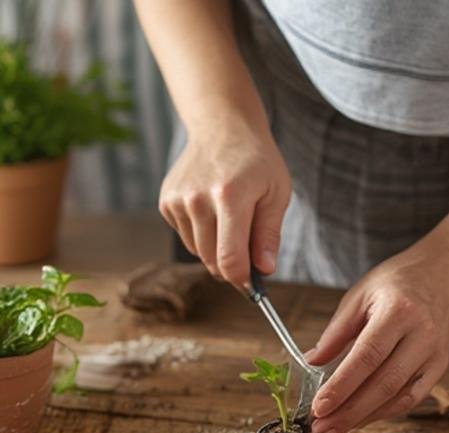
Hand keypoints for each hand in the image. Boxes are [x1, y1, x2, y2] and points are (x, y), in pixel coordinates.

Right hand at [159, 120, 290, 286]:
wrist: (222, 127)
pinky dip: (202, 235)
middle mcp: (197, 199)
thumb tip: (265, 270)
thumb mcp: (276, 194)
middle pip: (213, 262)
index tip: (254, 284)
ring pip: (199, 254)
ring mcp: (177, 200)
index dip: (243, 281)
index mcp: (229, 197)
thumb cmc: (256, 162)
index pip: (230, 261)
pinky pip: (187, 239)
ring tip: (230, 219)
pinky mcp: (166, 202)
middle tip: (249, 249)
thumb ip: (269, 235)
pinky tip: (212, 211)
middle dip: (233, 266)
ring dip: (217, 249)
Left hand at [307, 241, 448, 432]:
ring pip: (397, 398)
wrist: (443, 276)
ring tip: (335, 430)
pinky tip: (361, 420)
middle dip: (349, 412)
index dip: (342, 386)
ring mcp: (434, 355)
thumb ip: (336, 332)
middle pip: (383, 384)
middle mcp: (421, 335)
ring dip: (364, 418)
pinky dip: (383, 412)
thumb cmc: (399, 283)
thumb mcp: (360, 295)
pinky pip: (410, 399)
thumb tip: (311, 363)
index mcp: (398, 311)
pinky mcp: (439, 368)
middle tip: (321, 430)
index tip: (319, 407)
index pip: (367, 356)